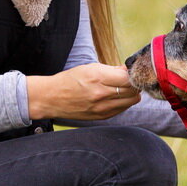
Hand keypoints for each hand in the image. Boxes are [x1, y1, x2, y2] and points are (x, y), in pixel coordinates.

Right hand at [27, 63, 141, 120]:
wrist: (52, 98)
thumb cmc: (70, 80)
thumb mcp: (90, 68)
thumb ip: (112, 69)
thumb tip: (128, 70)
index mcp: (98, 78)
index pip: (128, 78)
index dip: (132, 74)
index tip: (131, 72)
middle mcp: (102, 94)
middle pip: (133, 90)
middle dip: (134, 83)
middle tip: (129, 80)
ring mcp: (102, 108)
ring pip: (132, 101)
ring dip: (131, 93)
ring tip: (123, 88)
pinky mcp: (102, 117)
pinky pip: (123, 109)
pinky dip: (124, 102)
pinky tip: (116, 97)